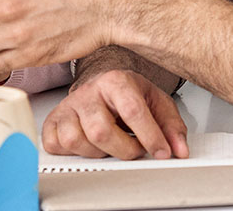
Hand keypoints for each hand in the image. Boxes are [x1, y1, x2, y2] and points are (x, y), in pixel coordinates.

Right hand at [42, 69, 188, 159]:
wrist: (102, 83)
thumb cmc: (128, 93)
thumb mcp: (156, 102)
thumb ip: (171, 126)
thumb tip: (179, 149)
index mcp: (116, 81)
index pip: (132, 111)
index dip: (149, 136)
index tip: (161, 152)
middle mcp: (89, 91)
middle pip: (100, 131)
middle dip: (123, 150)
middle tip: (134, 149)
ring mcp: (68, 105)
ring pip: (75, 140)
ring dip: (97, 152)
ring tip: (110, 145)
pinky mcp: (53, 119)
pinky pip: (55, 144)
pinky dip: (72, 151)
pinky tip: (88, 144)